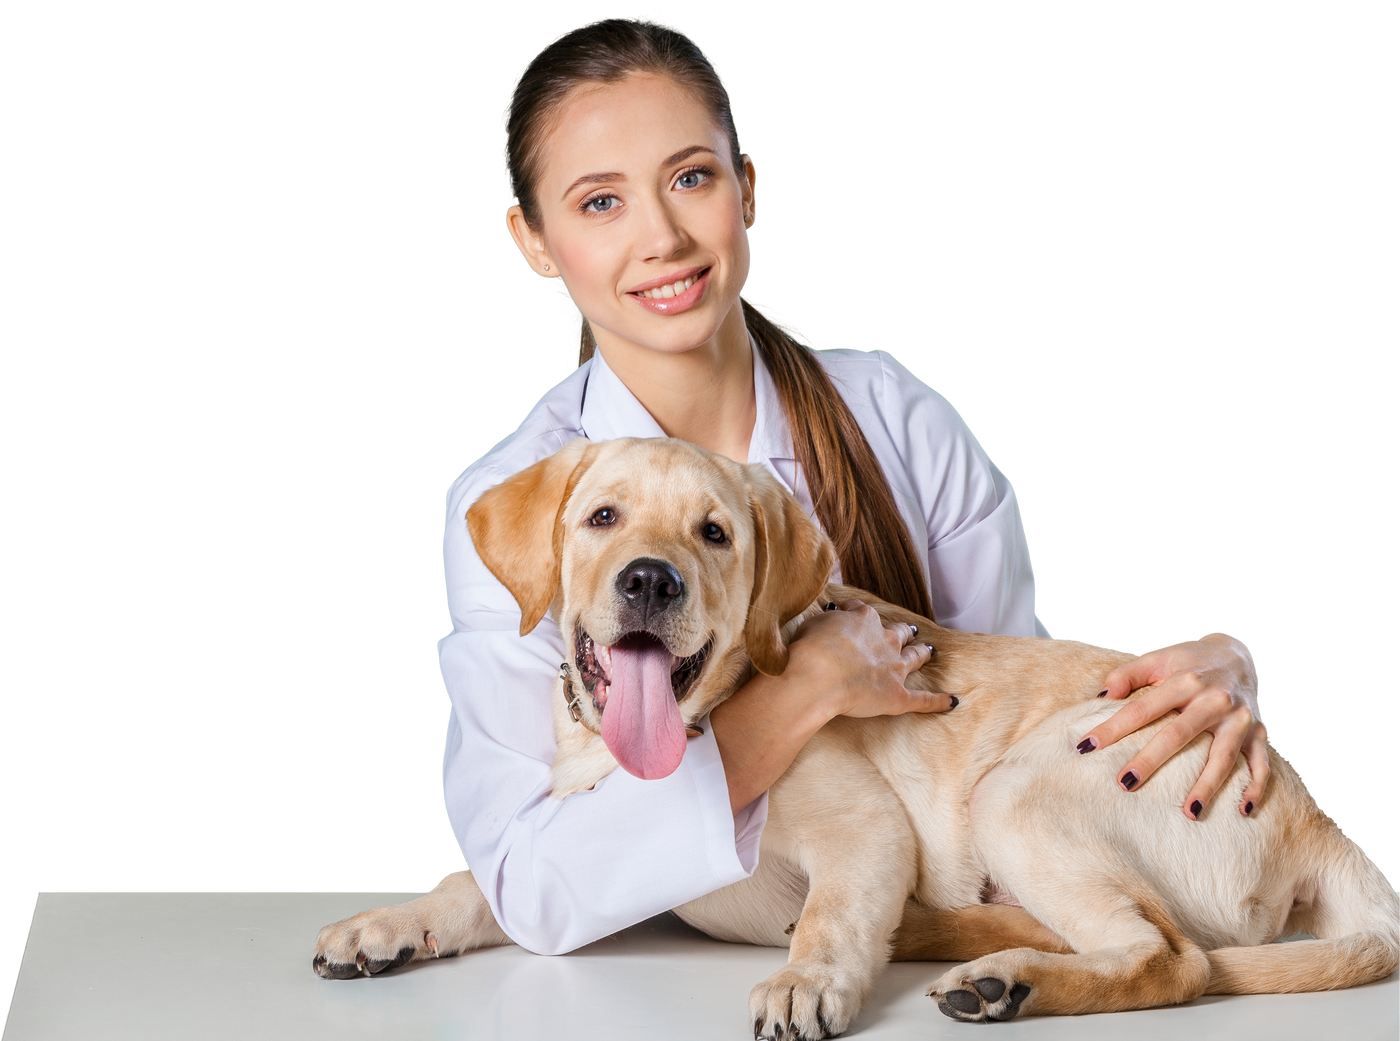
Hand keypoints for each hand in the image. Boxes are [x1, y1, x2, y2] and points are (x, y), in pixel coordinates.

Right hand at [788, 599, 953, 718]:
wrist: (819, 676)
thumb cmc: (811, 649)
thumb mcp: (812, 624)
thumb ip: (824, 622)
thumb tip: (827, 620)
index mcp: (864, 620)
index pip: (863, 612)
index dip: (855, 613)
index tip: (848, 615)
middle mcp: (884, 640)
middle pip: (898, 633)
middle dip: (904, 632)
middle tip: (910, 632)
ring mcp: (894, 668)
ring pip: (914, 658)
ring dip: (923, 654)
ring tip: (930, 652)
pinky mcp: (899, 696)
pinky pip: (924, 700)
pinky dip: (939, 701)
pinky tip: (952, 702)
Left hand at [1076, 631, 1265, 819]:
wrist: (1239, 652)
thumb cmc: (1188, 660)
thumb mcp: (1158, 658)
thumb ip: (1126, 675)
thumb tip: (1099, 698)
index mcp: (1184, 681)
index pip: (1142, 709)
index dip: (1113, 728)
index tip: (1086, 747)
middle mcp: (1214, 700)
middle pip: (1178, 735)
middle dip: (1151, 760)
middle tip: (1124, 784)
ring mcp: (1239, 719)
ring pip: (1223, 757)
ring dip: (1207, 786)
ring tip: (1189, 813)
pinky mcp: (1259, 733)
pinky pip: (1262, 765)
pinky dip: (1255, 788)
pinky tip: (1242, 812)